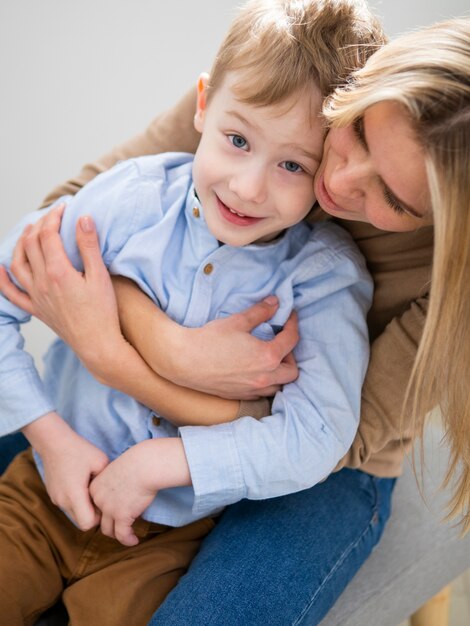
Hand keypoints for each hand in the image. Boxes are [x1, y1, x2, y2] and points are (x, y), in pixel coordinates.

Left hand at [0, 204, 124, 375]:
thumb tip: (82, 218)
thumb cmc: (103, 313)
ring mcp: (36, 297)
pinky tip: (1, 269)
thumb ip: (89, 246)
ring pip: (17, 263)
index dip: (54, 216)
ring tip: (30, 232)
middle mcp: (42, 282)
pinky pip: (11, 294)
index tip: (64, 207)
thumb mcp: (101, 276)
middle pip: (31, 244)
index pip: (48, 234)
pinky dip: (3, 279)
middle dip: (39, 224)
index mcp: (58, 271)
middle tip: (52, 216)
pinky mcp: (36, 310)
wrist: (97, 344)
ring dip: (21, 243)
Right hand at [23, 413, 108, 529]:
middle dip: (93, 514)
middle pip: (81, 522)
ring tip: (92, 490)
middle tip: (101, 497)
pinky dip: (76, 501)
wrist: (54, 441)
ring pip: (74, 515)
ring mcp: (56, 499)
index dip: (99, 517)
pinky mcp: (53, 494)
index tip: (105, 502)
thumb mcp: (101, 462)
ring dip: (84, 508)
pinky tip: (82, 485)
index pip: (88, 523)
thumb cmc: (79, 450)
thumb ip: (108, 481)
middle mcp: (63, 501)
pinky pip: (68, 506)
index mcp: (74, 495)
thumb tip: (116, 492)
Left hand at [89, 444, 157, 546]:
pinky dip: (128, 540)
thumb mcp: (118, 470)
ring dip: (117, 534)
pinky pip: (122, 535)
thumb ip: (114, 483)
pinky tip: (134, 540)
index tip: (114, 514)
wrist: (146, 465)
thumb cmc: (137, 463)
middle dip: (109, 523)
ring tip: (127, 535)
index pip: (94, 505)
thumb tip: (121, 493)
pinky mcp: (122, 516)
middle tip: (119, 526)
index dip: (103, 511)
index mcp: (95, 487)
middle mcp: (98, 499)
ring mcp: (109, 509)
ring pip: (108, 530)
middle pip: (99, 518)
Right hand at [175, 300, 298, 398]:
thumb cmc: (210, 340)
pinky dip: (266, 383)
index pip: (291, 340)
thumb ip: (260, 312)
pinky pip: (262, 393)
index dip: (293, 324)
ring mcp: (252, 390)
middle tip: (280, 342)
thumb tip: (276, 302)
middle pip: (292, 370)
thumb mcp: (238, 321)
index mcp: (267, 356)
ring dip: (280, 372)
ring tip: (269, 358)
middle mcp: (264, 377)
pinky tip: (255, 371)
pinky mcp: (240, 396)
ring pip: (279, 386)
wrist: (184, 361)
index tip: (289, 316)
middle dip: (291, 355)